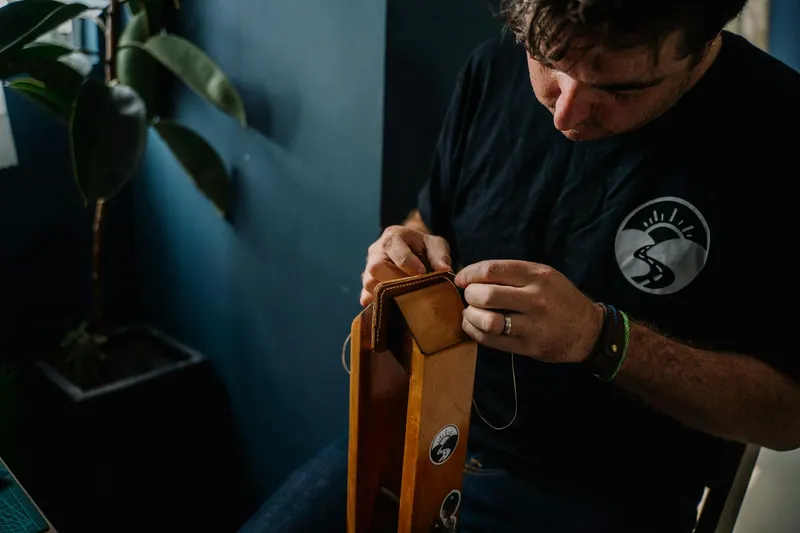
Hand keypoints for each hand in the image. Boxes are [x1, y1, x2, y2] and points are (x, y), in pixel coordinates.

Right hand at [360, 225, 451, 305]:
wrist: (411, 249)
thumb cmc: (423, 246)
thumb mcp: (435, 244)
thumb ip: (440, 255)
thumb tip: (444, 270)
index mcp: (392, 237)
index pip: (395, 250)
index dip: (408, 264)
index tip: (422, 273)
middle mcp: (376, 251)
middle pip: (376, 268)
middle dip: (395, 281)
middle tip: (413, 289)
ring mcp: (368, 267)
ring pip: (369, 283)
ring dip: (387, 294)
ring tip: (406, 299)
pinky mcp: (367, 283)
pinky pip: (365, 296)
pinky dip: (377, 304)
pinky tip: (393, 308)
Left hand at [455, 260, 602, 363]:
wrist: (588, 330)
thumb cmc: (559, 299)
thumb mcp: (543, 276)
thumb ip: (512, 274)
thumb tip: (473, 276)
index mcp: (537, 275)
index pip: (493, 270)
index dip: (470, 274)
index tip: (461, 279)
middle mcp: (535, 299)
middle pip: (486, 295)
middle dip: (469, 296)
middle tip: (469, 297)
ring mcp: (533, 325)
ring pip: (488, 321)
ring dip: (470, 317)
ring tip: (470, 314)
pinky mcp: (528, 346)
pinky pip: (492, 341)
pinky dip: (476, 333)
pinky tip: (474, 327)